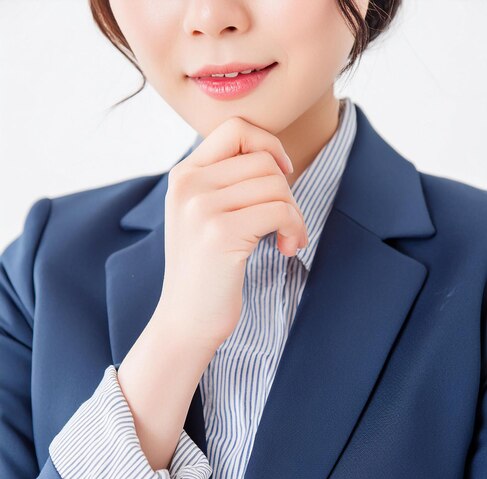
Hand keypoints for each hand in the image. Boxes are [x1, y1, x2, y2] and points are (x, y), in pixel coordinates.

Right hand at [157, 116, 308, 350]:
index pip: (235, 128)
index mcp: (183, 175)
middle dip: (287, 191)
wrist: (186, 319)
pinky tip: (287, 248)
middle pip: (263, 160)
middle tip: (285, 223)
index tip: (281, 176)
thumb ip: (225, 182)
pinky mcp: (221, 233)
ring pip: (276, 185)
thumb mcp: (203, 216)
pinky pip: (280, 211)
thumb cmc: (206, 271)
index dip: (268, 146)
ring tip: (287, 238)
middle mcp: (188, 184)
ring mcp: (201, 207)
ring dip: (294, 214)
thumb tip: (274, 156)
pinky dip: (294, 228)